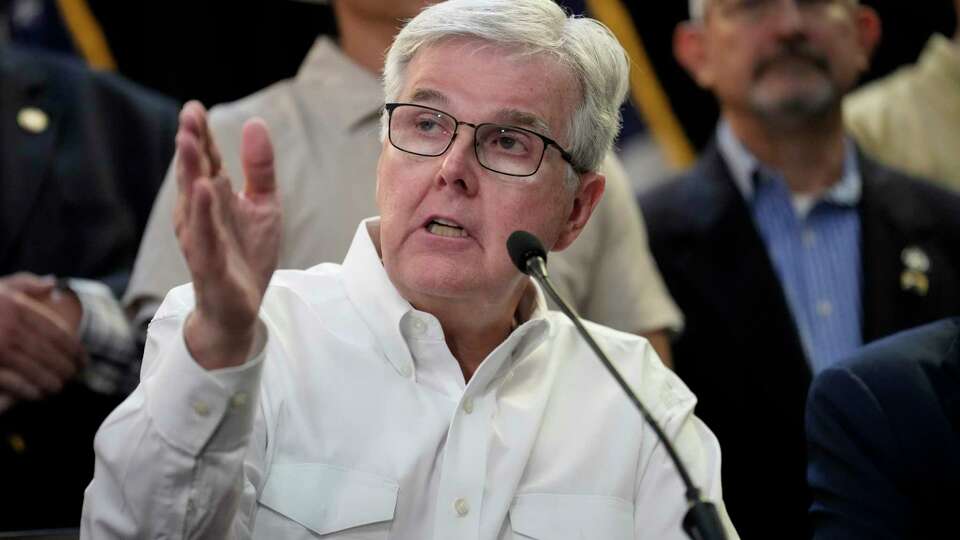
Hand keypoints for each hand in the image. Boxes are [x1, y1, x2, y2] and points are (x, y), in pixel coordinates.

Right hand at [0, 273, 84, 401]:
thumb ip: (24, 283)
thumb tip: (52, 283)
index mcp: (16, 308)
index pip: (56, 332)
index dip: (74, 348)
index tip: (84, 358)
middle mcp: (9, 328)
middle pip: (49, 353)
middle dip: (67, 367)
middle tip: (76, 376)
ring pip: (34, 369)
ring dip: (51, 381)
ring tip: (59, 387)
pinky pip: (13, 382)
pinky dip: (29, 390)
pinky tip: (38, 394)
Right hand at [174, 101, 280, 369]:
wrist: (241, 307)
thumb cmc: (246, 254)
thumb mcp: (263, 204)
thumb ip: (260, 168)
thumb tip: (255, 123)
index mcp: (214, 197)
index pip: (206, 160)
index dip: (202, 135)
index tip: (194, 107)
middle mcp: (201, 214)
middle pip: (195, 174)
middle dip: (191, 145)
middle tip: (188, 116)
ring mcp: (202, 238)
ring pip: (194, 201)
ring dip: (190, 171)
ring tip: (188, 142)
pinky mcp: (209, 263)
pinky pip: (205, 236)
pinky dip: (203, 214)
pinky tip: (204, 190)